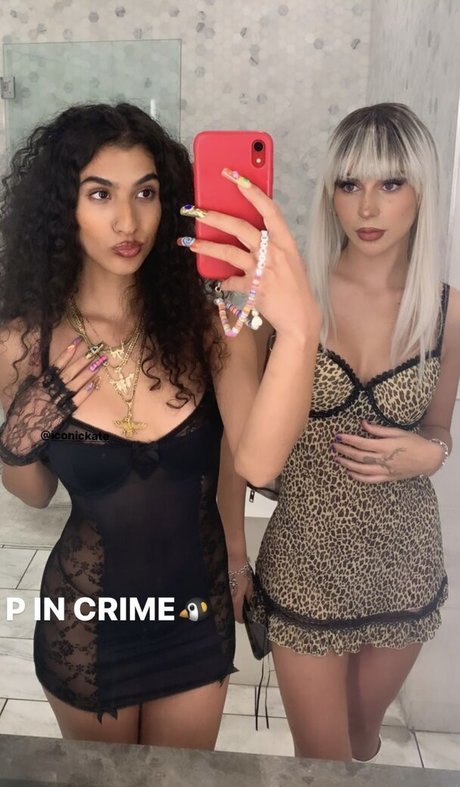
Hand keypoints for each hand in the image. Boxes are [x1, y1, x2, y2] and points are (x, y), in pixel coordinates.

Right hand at [0, 337, 104, 464]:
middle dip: (83, 360)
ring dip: (88, 373)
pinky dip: (84, 393)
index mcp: (39, 383)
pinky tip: (95, 384)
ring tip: (101, 362)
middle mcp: (48, 391)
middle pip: (69, 372)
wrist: (19, 435)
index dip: (67, 353)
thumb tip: (38, 352)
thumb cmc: (22, 410)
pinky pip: (75, 402)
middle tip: (97, 350)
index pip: (55, 365)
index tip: (78, 341)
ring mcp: (55, 403)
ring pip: (74, 385)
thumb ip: (34, 371)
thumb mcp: (26, 388)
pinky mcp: (61, 415)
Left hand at [178, 169, 318, 338]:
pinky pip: (230, 281)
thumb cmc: (295, 286)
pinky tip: (219, 280)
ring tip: (188, 242)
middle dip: (214, 216)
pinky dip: (223, 280)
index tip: (233, 175)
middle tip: (194, 209)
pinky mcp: (252, 289)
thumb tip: (248, 230)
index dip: (251, 190)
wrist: (300, 317)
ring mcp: (262, 271)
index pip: (268, 208)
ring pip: (228, 253)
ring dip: (206, 247)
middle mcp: (273, 253)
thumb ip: (271, 243)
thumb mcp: (290, 258)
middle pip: (240, 227)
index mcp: (285, 241)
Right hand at [228, 557, 252, 623]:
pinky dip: (226, 599)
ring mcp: (223, 592)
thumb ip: (248, 595)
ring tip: (235, 605)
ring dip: (230, 607)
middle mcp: (229, 597)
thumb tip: (248, 603)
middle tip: (239, 613)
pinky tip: (229, 597)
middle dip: (235, 614)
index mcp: (237, 597)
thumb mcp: (250, 584)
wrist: (233, 560)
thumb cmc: (243, 571)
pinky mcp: (219, 588)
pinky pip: (223, 597)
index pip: (237, 614)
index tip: (242, 620)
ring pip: (226, 605)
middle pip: (230, 611)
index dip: (240, 619)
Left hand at [332, 420, 446, 482]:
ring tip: (337, 459)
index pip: (362, 443)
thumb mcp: (397, 432)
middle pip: (359, 456)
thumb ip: (378, 430)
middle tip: (334, 446)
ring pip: (362, 469)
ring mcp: (385, 470)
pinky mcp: (387, 478)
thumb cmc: (413, 442)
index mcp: (386, 446)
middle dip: (344, 451)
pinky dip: (358, 477)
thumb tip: (362, 423)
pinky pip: (370, 480)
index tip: (338, 436)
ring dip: (347, 464)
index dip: (348, 440)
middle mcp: (384, 460)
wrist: (428, 458)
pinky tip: (350, 473)